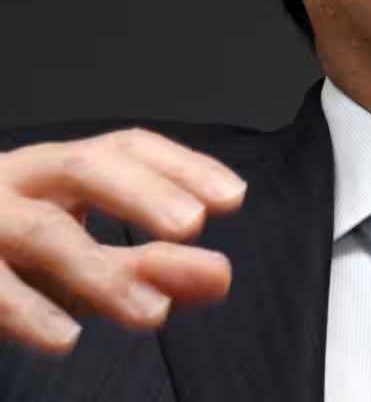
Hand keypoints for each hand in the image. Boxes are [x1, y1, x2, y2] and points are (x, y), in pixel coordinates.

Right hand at [0, 128, 245, 352]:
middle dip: (142, 193)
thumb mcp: (80, 263)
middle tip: (192, 225)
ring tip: (153, 313)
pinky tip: (65, 337)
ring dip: (99, 271)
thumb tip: (220, 275)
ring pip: (39, 230)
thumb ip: (148, 268)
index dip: (182, 165)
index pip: (126, 149)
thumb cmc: (3, 258)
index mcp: (56, 171)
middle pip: (85, 168)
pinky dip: (25, 310)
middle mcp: (17, 182)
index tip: (232, 197)